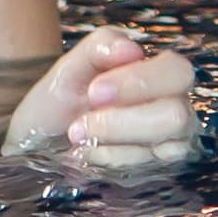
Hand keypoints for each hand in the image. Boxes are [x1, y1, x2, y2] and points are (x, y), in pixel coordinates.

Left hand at [4, 26, 198, 171]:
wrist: (40, 143)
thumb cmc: (60, 101)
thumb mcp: (70, 68)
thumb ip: (101, 46)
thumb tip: (131, 48)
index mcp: (160, 73)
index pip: (177, 71)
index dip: (140, 82)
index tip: (95, 92)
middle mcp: (173, 107)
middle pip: (176, 116)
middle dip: (121, 121)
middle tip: (80, 122)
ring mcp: (169, 142)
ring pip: (165, 147)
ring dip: (112, 141)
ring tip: (78, 136)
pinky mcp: (158, 170)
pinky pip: (147, 169)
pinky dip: (110, 159)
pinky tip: (88, 152)